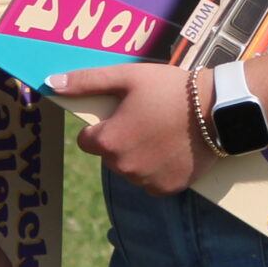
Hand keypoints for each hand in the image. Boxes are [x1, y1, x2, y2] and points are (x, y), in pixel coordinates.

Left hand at [49, 64, 217, 196]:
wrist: (217, 110)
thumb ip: (87, 82)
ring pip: (131, 170)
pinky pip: (152, 182)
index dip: (102, 127)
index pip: (87, 141)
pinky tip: (173, 149)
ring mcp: (146, 181)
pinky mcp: (167, 189)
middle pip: (110, 156)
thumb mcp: (127, 77)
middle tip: (146, 119)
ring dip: (140, 156)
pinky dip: (158, 169)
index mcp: (109, 142)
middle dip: (122, 140)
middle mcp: (123, 167)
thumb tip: (51, 84)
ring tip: (163, 133)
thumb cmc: (169, 89)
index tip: (122, 115)